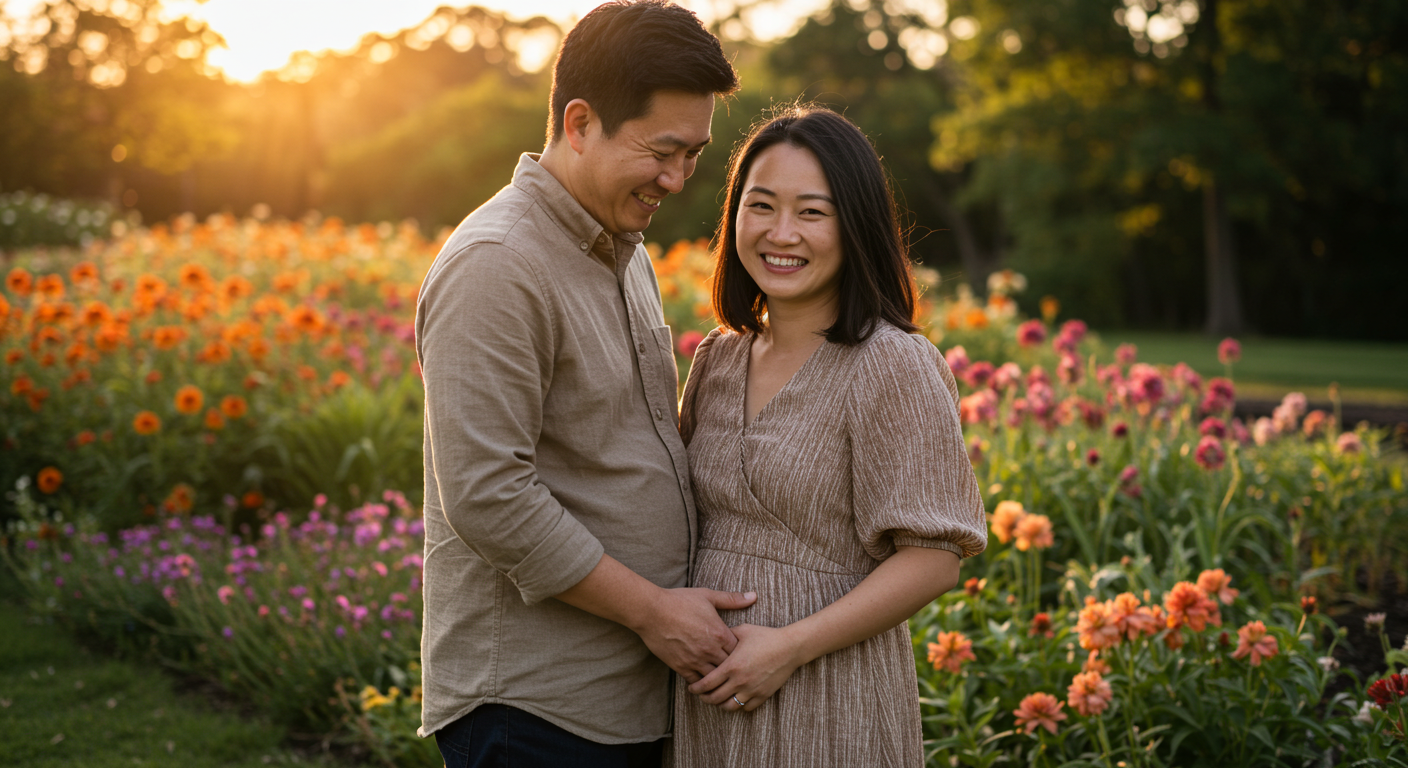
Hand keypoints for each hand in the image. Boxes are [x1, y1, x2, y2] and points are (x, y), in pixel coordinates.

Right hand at [632, 588, 756, 683]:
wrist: (651, 611)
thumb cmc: (679, 601)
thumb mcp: (708, 596)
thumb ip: (732, 599)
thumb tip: (753, 596)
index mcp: (720, 633)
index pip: (740, 651)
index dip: (741, 653)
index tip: (740, 652)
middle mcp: (710, 650)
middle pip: (729, 667)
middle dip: (732, 668)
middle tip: (734, 669)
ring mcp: (695, 660)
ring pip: (714, 678)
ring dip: (718, 678)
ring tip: (721, 680)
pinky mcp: (681, 666)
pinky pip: (696, 681)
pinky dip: (701, 683)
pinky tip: (703, 682)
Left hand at [687, 623, 803, 711]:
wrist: (790, 647)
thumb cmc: (765, 636)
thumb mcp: (742, 631)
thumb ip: (725, 635)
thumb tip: (712, 634)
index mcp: (731, 666)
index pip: (707, 683)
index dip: (696, 688)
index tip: (691, 687)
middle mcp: (740, 681)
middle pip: (715, 698)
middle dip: (704, 698)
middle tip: (701, 695)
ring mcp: (752, 690)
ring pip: (729, 707)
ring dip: (720, 704)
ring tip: (717, 698)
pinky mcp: (763, 695)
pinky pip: (746, 708)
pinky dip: (738, 706)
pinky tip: (735, 698)